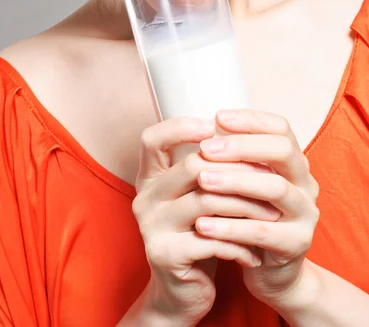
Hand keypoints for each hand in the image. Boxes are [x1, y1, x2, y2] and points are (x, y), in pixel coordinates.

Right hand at [132, 117, 278, 326]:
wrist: (182, 292)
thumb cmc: (199, 234)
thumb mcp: (198, 197)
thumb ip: (209, 169)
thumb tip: (247, 136)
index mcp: (150, 177)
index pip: (153, 139)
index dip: (181, 127)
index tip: (215, 125)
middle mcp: (144, 197)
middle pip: (192, 166)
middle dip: (238, 170)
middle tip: (271, 177)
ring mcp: (151, 226)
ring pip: (207, 201)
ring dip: (247, 207)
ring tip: (272, 215)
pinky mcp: (165, 254)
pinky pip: (211, 239)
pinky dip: (239, 243)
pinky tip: (255, 251)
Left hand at [195, 109, 319, 308]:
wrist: (271, 271)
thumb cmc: (250, 217)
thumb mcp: (245, 183)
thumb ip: (234, 159)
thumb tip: (197, 127)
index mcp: (293, 162)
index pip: (280, 128)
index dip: (250, 119)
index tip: (217, 117)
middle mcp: (306, 183)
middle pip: (283, 151)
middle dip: (242, 146)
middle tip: (205, 148)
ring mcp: (306, 214)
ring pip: (276, 189)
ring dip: (236, 181)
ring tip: (202, 179)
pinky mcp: (296, 244)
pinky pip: (263, 232)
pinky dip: (230, 227)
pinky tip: (202, 224)